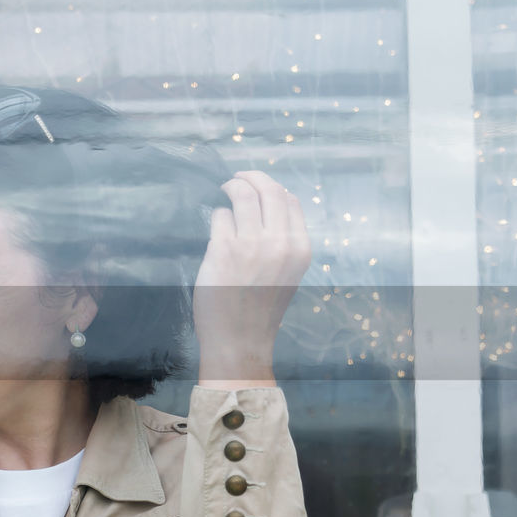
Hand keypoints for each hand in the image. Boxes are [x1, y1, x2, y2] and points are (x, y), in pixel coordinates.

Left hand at [192, 171, 310, 387]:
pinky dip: (217, 215)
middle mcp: (279, 243)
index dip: (273, 188)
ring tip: (224, 189)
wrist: (240, 341)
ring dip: (231, 187)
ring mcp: (250, 245)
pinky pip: (219, 216)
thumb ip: (284, 241)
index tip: (260, 187)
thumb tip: (272, 204)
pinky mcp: (222, 250)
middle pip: (268, 190)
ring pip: (242, 196)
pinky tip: (216, 225)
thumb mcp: (287, 274)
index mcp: (300, 249)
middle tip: (237, 176)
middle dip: (251, 176)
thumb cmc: (260, 309)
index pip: (291, 200)